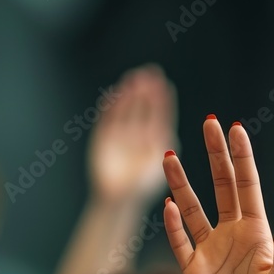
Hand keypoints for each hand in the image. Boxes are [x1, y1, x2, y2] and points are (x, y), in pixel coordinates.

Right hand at [89, 65, 176, 205]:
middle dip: (145, 92)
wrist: (119, 200)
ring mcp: (120, 135)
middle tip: (150, 74)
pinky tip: (114, 95)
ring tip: (133, 80)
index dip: (160, 100)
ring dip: (129, 95)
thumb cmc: (142, 187)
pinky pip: (108, 119)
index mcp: (153, 139)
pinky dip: (110, 107)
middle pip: (142, 107)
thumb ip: (162, 146)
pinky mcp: (104, 138)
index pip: (158, 114)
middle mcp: (137, 134)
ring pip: (125, 110)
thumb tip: (169, 131)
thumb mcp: (156, 163)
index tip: (164, 84)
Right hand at [162, 117, 273, 273]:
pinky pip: (179, 240)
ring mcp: (211, 249)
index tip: (236, 128)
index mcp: (258, 231)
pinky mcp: (193, 268)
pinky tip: (166, 204)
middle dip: (215, 154)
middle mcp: (233, 233)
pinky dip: (172, 224)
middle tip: (208, 122)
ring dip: (182, 182)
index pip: (249, 185)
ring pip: (193, 207)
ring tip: (169, 155)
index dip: (242, 157)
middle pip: (222, 186)